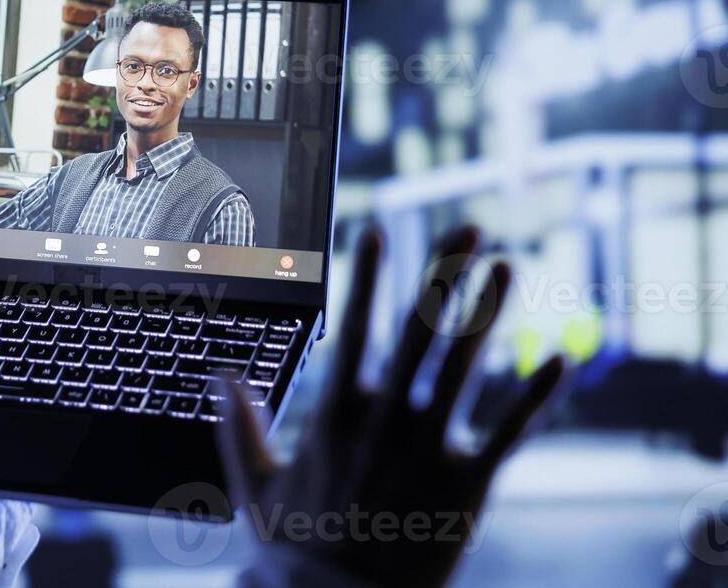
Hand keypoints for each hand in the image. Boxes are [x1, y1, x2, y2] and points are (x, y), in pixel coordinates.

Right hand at [215, 226, 564, 587]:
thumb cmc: (296, 551)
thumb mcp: (253, 485)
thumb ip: (239, 425)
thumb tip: (221, 374)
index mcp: (336, 415)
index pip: (355, 328)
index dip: (369, 277)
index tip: (379, 231)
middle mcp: (386, 420)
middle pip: (420, 331)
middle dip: (445, 275)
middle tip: (468, 227)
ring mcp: (430, 450)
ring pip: (464, 368)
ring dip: (488, 314)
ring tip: (509, 269)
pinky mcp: (469, 486)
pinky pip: (507, 432)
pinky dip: (533, 396)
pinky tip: (557, 358)